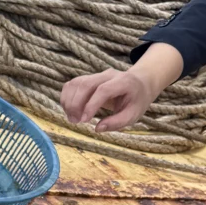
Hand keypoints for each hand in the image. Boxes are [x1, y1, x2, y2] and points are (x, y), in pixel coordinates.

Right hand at [60, 44, 183, 132]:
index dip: (91, 104)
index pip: (103, 90)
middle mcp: (108, 75)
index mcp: (123, 82)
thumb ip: (117, 122)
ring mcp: (96, 75)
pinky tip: (69, 110)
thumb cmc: (136, 101)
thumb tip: (97, 128)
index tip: (85, 120)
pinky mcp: (88, 78)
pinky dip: (66, 97)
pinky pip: (72, 84)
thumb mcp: (133, 115)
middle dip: (76, 104)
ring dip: (69, 101)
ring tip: (72, 118)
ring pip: (76, 83)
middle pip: (85, 84)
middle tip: (75, 121)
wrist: (139, 84)